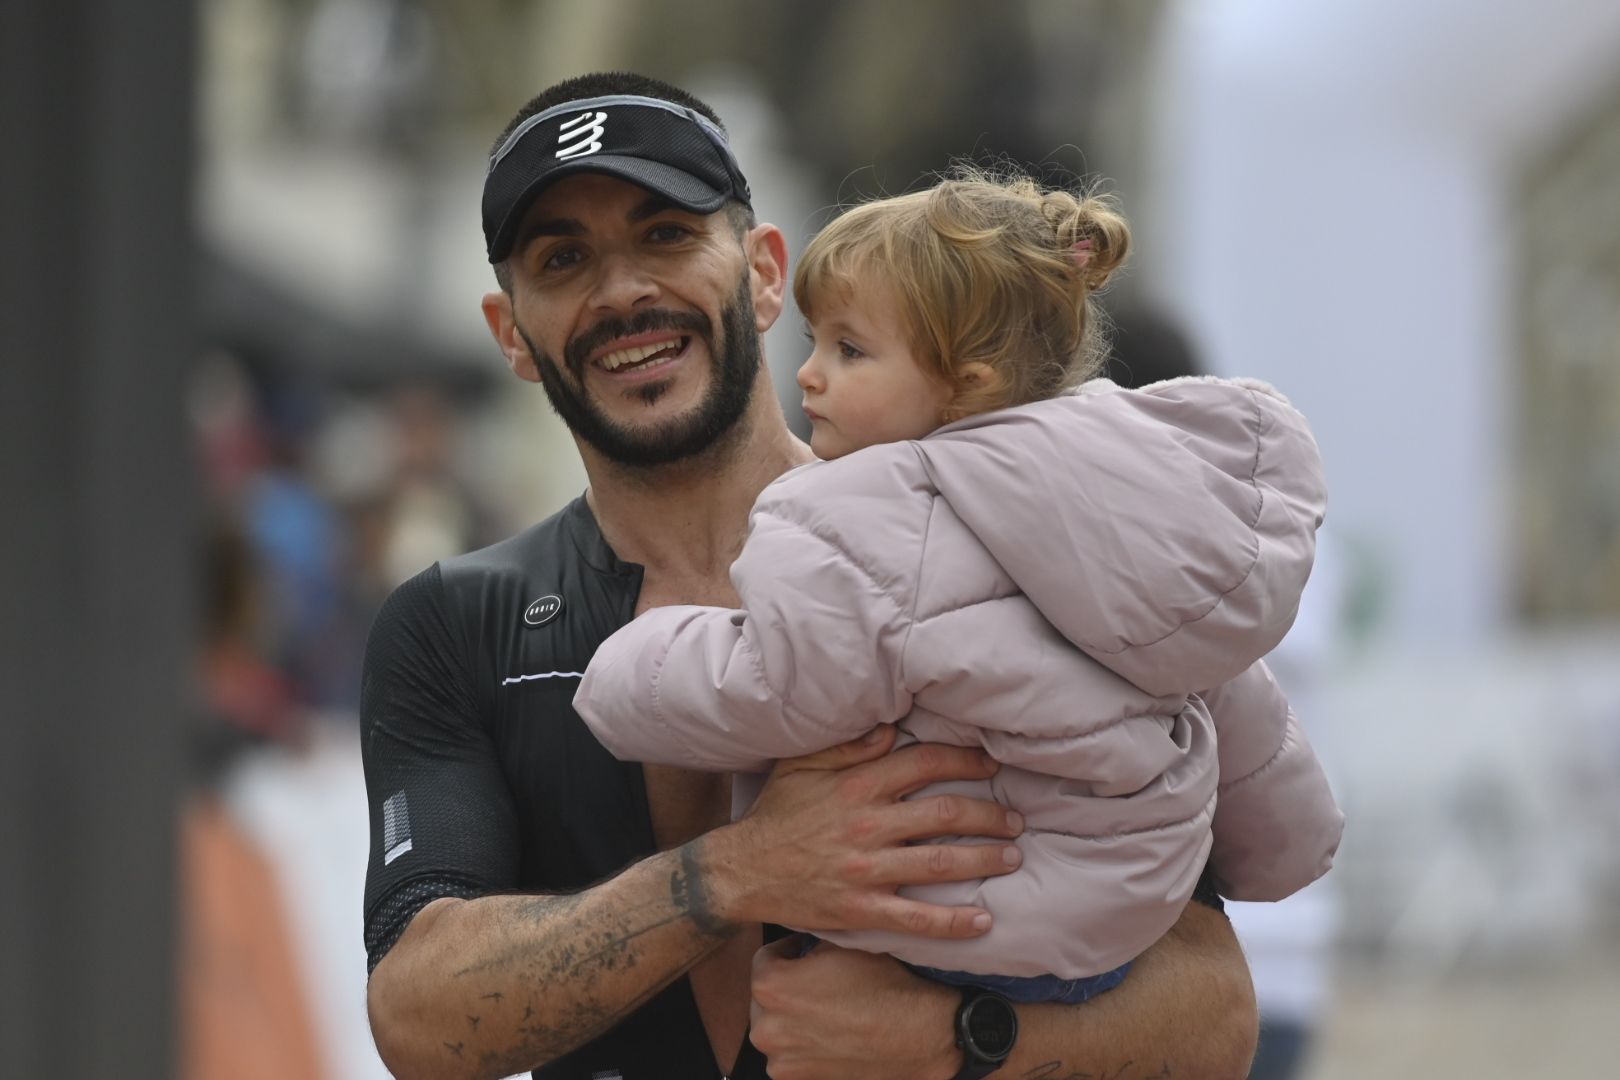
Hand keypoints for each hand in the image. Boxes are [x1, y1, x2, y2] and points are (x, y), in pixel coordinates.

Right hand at [703, 726, 1024, 936]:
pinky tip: (983, 920)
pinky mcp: (862, 910)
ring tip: (1012, 857)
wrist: (740, 872)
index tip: (992, 764)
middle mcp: (868, 825)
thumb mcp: (801, 766)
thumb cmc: (775, 814)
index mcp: (858, 785)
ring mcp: (867, 870)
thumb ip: (848, 746)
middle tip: (1015, 819)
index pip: (925, 763)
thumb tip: (891, 727)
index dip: (965, 761)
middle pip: (946, 814)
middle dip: (989, 815)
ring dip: (984, 860)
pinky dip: (954, 922)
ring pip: (941, 864)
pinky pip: (917, 919)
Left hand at [750, 936, 959, 1079]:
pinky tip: (829, 1033)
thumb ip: (809, 941)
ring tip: (825, 1010)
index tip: (803, 952)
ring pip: (777, 1028)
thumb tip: (801, 941)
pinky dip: (803, 1045)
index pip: (764, 958)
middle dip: (788, 987)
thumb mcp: (842, 943)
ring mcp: (779, 1058)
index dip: (787, 951)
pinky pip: (790, 1055)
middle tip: (816, 982)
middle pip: (766, 997)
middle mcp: (765, 1025)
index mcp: (770, 985)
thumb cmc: (882, 985)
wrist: (919, 1033)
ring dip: (792, 1018)